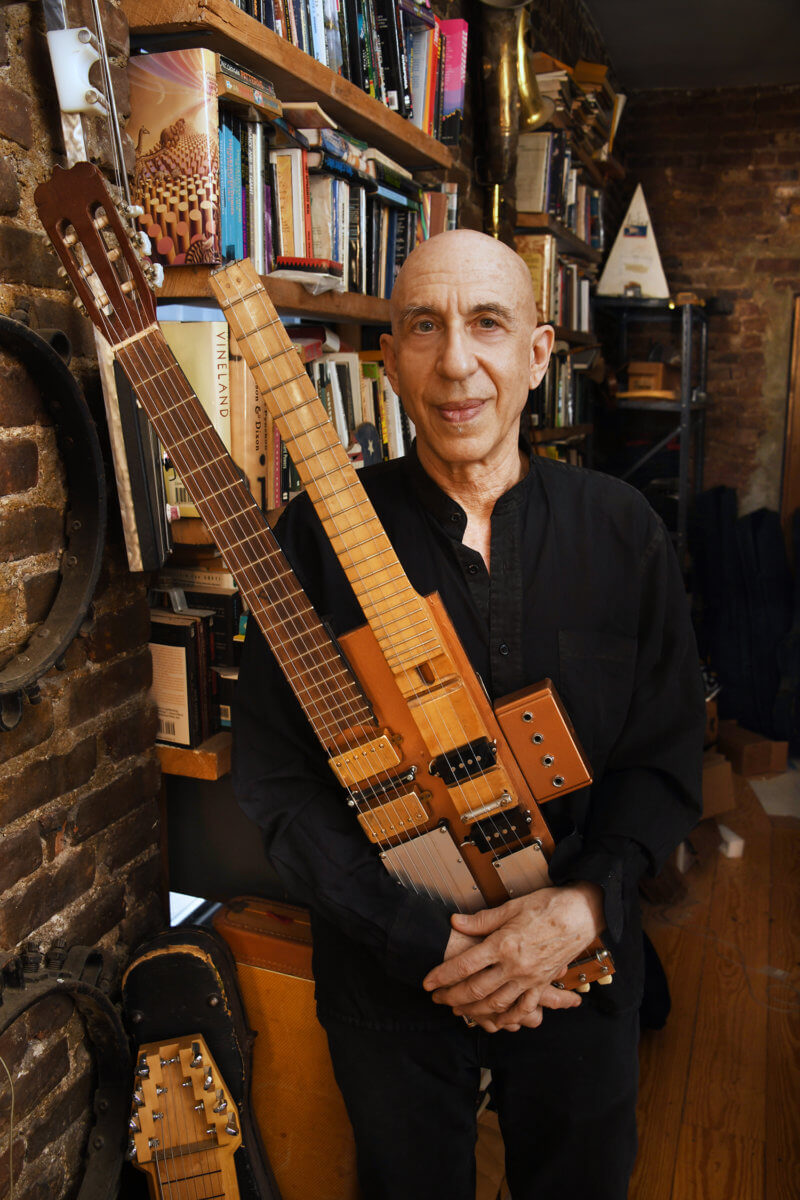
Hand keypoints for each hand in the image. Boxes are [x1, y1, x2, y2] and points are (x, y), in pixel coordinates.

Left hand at [422, 883, 603, 1031]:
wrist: (581, 914)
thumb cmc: (547, 906)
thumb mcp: (511, 907)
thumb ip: (482, 920)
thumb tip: (456, 922)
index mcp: (503, 944)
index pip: (465, 966)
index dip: (443, 976)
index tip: (428, 982)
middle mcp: (514, 966)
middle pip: (476, 990)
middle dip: (452, 997)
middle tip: (437, 999)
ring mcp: (529, 978)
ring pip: (496, 1003)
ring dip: (474, 1011)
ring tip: (458, 1011)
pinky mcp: (541, 983)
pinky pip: (524, 1009)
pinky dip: (509, 1018)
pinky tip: (496, 1022)